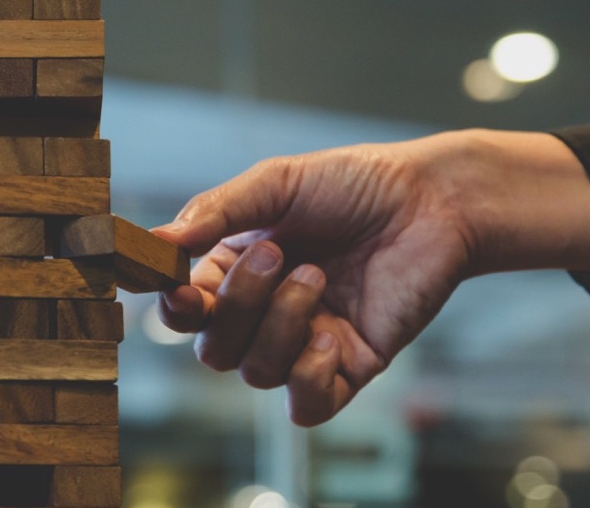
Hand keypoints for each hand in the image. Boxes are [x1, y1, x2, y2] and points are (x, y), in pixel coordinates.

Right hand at [152, 131, 589, 425]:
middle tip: (275, 254)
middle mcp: (266, 312)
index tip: (176, 285)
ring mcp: (307, 342)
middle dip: (236, 306)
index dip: (174, 305)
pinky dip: (307, 378)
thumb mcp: (277, 183)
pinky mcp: (350, 365)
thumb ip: (216, 211)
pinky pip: (308, 405)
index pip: (185, 309)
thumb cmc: (355, 183)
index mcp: (237, 270)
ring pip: (257, 371)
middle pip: (214, 349)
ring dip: (281, 323)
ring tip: (318, 275)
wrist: (432, 200)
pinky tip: (327, 337)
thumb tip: (157, 241)